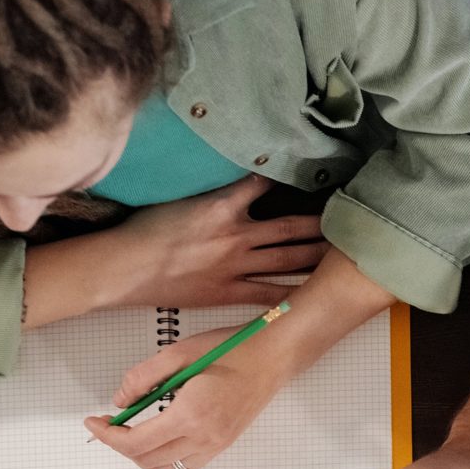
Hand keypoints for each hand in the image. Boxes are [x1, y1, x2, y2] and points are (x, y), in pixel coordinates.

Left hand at [84, 324, 291, 468]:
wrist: (272, 357)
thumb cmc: (232, 349)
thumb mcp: (179, 352)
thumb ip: (143, 377)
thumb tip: (121, 400)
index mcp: (190, 414)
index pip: (136, 442)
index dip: (107, 436)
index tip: (93, 423)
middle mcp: (203, 437)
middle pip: (146, 460)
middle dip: (120, 446)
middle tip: (109, 425)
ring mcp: (215, 445)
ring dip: (141, 457)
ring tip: (131, 433)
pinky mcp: (223, 445)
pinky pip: (186, 468)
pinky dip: (164, 460)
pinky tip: (158, 439)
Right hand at [110, 178, 323, 309]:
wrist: (122, 268)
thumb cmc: (143, 230)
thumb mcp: (180, 197)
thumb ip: (212, 191)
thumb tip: (236, 180)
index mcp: (222, 204)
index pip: (266, 184)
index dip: (292, 180)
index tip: (315, 175)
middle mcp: (236, 235)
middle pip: (291, 226)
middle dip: (321, 223)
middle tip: (347, 219)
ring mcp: (235, 265)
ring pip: (288, 259)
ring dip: (316, 255)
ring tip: (340, 252)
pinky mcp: (227, 292)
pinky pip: (269, 293)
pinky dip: (293, 292)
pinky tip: (314, 291)